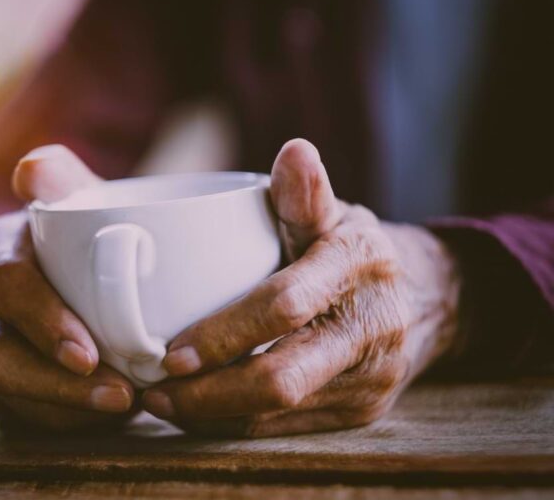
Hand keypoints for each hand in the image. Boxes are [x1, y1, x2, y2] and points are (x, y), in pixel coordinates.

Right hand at [0, 145, 136, 431]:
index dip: (43, 321)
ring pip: (5, 392)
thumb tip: (32, 168)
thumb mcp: (76, 201)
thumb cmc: (83, 236)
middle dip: (54, 383)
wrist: (75, 269)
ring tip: (126, 409)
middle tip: (122, 395)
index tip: (90, 354)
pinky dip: (66, 420)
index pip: (8, 286)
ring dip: (65, 409)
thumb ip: (63, 180)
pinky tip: (110, 417)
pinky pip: (21, 413)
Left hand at [141, 139, 461, 436]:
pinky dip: (238, 424)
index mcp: (359, 266)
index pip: (284, 306)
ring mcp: (371, 380)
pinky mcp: (362, 412)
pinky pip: (291, 429)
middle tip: (153, 393)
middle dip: (209, 395)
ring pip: (280, 414)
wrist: (425, 298)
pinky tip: (201, 414)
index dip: (223, 334)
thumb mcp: (337, 214)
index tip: (167, 353)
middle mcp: (372, 330)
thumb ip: (306, 194)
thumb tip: (295, 150)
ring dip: (214, 416)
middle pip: (282, 380)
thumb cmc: (357, 250)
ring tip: (163, 405)